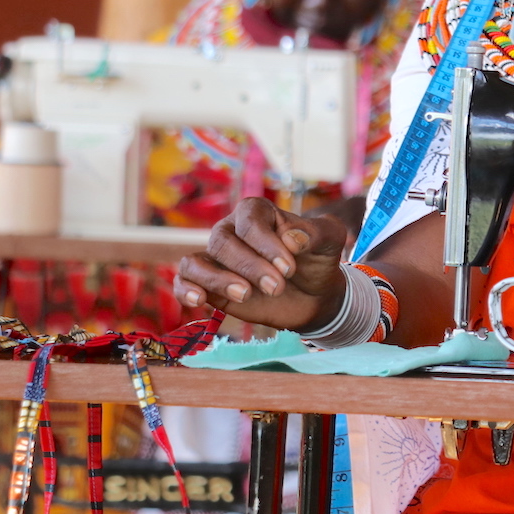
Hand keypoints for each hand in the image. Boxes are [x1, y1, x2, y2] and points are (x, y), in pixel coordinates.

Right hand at [173, 197, 349, 331]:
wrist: (315, 295)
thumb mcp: (329, 240)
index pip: (249, 220)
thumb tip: (290, 238)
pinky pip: (184, 281)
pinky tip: (199, 300)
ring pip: (196, 261)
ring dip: (217, 279)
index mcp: (257, 212)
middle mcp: (231, 231)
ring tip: (245, 295)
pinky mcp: (210, 286)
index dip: (265, 244)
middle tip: (277, 287)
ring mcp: (217, 259)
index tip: (288, 268)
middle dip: (249, 266)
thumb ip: (315, 232)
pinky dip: (185, 289)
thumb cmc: (317, 259)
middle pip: (222, 242)